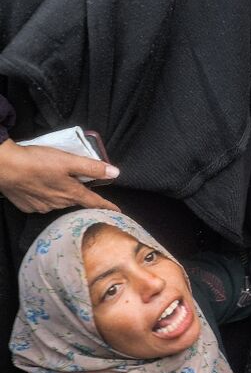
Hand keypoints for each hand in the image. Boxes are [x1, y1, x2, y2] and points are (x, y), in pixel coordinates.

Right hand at [0, 140, 119, 213]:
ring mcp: (43, 206)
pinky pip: (44, 203)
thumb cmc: (37, 162)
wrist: (4, 167)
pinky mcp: (28, 206)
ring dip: (63, 195)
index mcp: (71, 193)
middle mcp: (59, 203)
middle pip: (76, 201)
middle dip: (82, 197)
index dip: (107, 206)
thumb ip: (92, 168)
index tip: (117, 212)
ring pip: (60, 202)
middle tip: (84, 190)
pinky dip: (46, 196)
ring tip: (59, 183)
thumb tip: (115, 173)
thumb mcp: (69, 161)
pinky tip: (41, 188)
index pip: (95, 202)